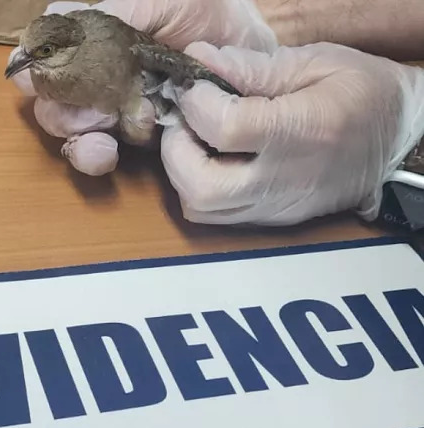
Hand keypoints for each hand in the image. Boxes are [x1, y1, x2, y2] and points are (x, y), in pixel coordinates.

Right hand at [9, 0, 277, 174]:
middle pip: (50, 101)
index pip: (45, 54)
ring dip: (76, 137)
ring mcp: (111, 109)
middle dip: (60, 108)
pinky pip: (98, 153)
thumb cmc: (205, 13)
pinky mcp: (133, 136)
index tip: (35, 74)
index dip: (34, 67)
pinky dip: (95, 155)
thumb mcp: (157, 3)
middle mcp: (93, 76)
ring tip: (100, 132)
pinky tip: (108, 149)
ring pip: (69, 132)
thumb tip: (54, 18)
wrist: (254, 47)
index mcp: (91, 38)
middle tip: (84, 106)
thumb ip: (111, 13)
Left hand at [161, 41, 423, 225]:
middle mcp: (285, 180)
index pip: (224, 129)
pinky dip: (199, 188)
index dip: (195, 104)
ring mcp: (277, 207)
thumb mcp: (315, 63)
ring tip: (195, 139)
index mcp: (302, 132)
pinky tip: (211, 160)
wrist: (398, 142)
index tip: (193, 85)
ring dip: (182, 173)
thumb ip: (252, 67)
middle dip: (176, 150)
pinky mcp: (272, 220)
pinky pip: (217, 216)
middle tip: (184, 120)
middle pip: (201, 187)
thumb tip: (199, 60)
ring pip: (201, 209)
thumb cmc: (362, 93)